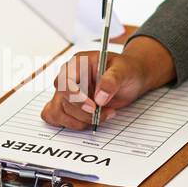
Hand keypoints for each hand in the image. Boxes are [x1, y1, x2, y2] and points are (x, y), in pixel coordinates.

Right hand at [40, 37, 174, 129]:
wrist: (130, 77)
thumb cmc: (125, 70)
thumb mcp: (123, 70)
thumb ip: (112, 80)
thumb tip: (99, 98)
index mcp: (78, 62)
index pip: (65, 81)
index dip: (76, 96)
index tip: (94, 107)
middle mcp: (68, 76)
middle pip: (63, 99)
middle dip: (83, 112)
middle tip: (104, 112)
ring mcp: (66, 92)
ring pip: (60, 112)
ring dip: (82, 120)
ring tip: (104, 114)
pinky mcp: (68, 105)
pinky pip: (58, 118)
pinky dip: (73, 123)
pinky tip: (90, 120)